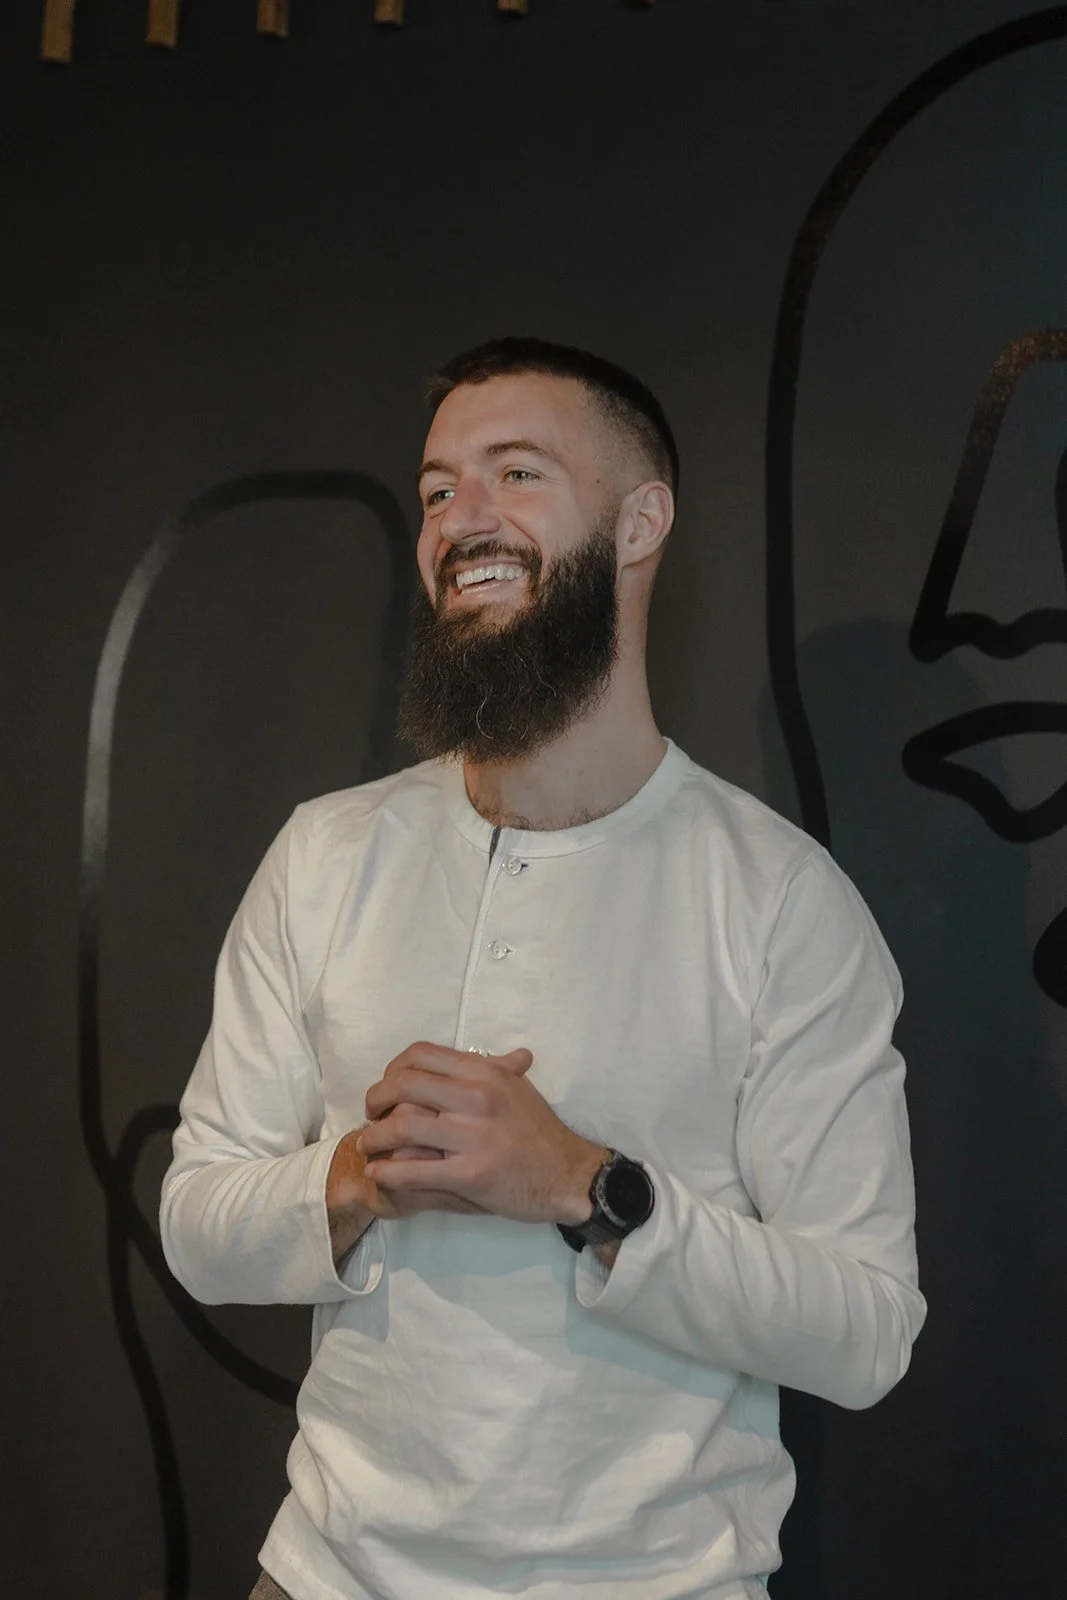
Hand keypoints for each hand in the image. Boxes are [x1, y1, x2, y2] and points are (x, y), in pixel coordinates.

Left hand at [357, 1040, 607, 1224]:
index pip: (422, 1054)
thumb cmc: (540, 1130)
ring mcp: (474, 1136)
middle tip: (371, 1113)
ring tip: (367, 1145)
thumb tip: (511, 1053)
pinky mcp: (471, 1175)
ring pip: (403, 1126)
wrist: (569, 1174)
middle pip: (403, 1084)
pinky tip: (379, 1173)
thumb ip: (501, 1068)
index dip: (393, 1067)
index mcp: (485, 1072)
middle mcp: (478, 1097)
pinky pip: (415, 1171)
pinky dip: (388, 1172)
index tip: (388, 1084)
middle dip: (376, 1098)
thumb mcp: (520, 1089)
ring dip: (374, 1137)